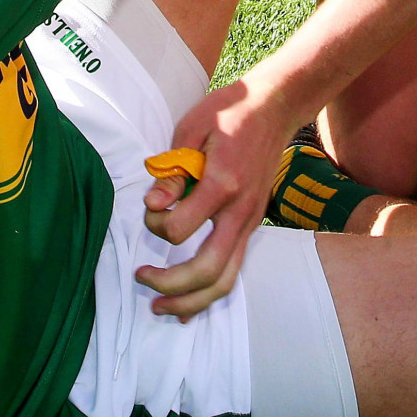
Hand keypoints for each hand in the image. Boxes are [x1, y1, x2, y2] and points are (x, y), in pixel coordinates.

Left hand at [135, 73, 295, 320]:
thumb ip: (173, 171)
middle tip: (141, 278)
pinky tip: (189, 301)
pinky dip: (210, 291)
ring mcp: (251, 221)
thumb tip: (154, 204)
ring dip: (192, 301)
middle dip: (171, 285)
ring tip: (162, 308)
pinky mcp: (252, 224)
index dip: (156, 224)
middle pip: (208, 270)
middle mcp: (241, 211)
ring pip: (226, 280)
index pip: (181, 228)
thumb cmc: (230, 112)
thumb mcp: (192, 129)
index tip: (150, 206)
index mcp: (223, 184)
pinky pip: (234, 269)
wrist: (275, 107)